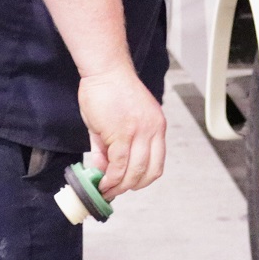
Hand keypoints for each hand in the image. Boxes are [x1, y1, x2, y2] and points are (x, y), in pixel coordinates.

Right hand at [79, 68, 167, 198]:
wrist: (105, 70)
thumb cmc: (109, 90)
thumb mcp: (116, 122)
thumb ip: (110, 148)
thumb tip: (103, 170)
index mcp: (157, 127)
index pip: (157, 164)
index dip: (141, 180)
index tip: (126, 185)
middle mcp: (153, 131)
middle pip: (147, 173)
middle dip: (129, 187)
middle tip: (112, 190)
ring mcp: (139, 133)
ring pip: (133, 172)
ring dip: (118, 186)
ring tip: (105, 188)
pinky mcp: (122, 133)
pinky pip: (118, 164)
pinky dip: (110, 177)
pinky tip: (101, 180)